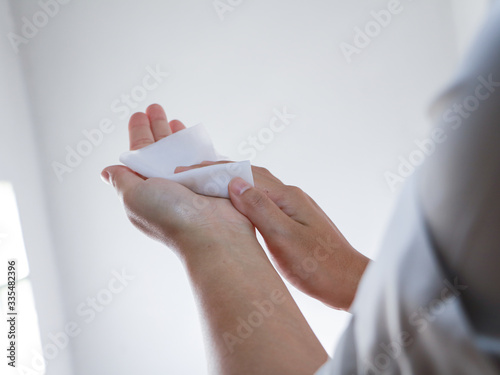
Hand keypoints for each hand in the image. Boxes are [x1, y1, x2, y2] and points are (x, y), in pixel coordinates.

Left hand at [101, 105, 254, 259]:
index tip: (139, 114)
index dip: (139, 132)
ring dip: (177, 135)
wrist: (212, 234)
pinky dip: (197, 146)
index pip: (139, 154)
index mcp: (145, 187)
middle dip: (157, 127)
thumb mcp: (133, 197)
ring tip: (175, 118)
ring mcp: (190, 184)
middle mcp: (166, 185)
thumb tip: (107, 171)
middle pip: (159, 149)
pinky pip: (202, 159)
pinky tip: (196, 137)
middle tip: (155, 107)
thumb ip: (122, 180)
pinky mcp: (211, 183)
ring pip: (181, 153)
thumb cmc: (171, 217)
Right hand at [175, 161, 369, 309]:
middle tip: (191, 173)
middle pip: (250, 174)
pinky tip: (235, 204)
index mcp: (286, 197)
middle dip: (219, 171)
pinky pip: (263, 199)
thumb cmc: (320, 267)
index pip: (243, 175)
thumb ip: (260, 209)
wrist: (349, 282)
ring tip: (206, 183)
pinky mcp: (295, 219)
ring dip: (231, 181)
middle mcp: (290, 196)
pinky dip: (243, 196)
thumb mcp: (285, 239)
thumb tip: (235, 181)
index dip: (213, 171)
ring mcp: (294, 207)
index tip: (187, 171)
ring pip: (257, 185)